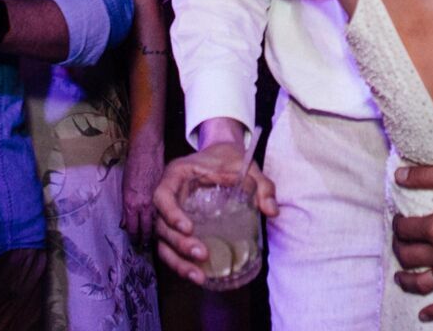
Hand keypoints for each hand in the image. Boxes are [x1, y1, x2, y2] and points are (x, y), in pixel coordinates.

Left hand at [121, 136, 165, 240]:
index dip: (134, 237)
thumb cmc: (133, 167)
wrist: (146, 151)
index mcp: (130, 203)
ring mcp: (156, 200)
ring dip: (157, 232)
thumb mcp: (125, 188)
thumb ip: (127, 207)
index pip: (132, 228)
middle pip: (145, 229)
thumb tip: (125, 223)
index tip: (135, 242)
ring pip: (157, 222)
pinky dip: (165, 220)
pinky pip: (165, 212)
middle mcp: (143, 204)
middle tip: (146, 247)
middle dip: (146, 239)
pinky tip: (167, 225)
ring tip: (158, 240)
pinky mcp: (166, 195)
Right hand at [152, 141, 277, 284]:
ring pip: (162, 242)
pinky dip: (181, 264)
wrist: (222, 155)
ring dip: (177, 261)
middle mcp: (168, 195)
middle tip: (203, 254)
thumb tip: (271, 211)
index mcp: (176, 175)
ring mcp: (169, 213)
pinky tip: (198, 276)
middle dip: (179, 243)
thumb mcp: (247, 166)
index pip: (162, 195)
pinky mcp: (176, 228)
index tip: (189, 228)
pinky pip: (171, 248)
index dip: (170, 213)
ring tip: (199, 276)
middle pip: (161, 224)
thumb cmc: (229, 160)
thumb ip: (262, 186)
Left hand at [390, 163, 432, 319]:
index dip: (398, 223)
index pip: (405, 229)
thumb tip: (398, 175)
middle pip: (409, 256)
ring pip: (423, 282)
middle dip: (399, 247)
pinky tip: (423, 315)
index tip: (400, 219)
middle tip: (400, 241)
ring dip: (407, 280)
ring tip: (400, 277)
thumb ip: (424, 176)